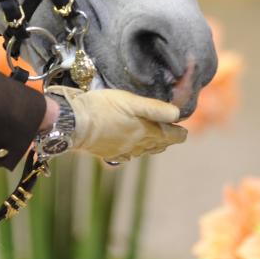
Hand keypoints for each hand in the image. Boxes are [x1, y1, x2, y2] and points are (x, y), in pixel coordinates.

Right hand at [45, 85, 187, 162]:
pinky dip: (132, 152)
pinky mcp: (106, 152)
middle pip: (157, 145)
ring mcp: (121, 151)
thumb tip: (177, 115)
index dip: (178, 134)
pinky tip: (129, 150)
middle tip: (172, 136)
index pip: (169, 136)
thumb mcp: (131, 102)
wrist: (75, 123)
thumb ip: (155, 108)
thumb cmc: (103, 108)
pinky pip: (125, 156)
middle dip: (166, 140)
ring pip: (142, 151)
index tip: (184, 132)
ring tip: (155, 143)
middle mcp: (136, 145)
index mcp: (145, 133)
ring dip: (151, 147)